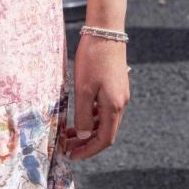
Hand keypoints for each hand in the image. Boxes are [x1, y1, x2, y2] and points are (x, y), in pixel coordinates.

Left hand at [63, 34, 129, 159]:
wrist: (105, 32)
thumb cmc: (92, 59)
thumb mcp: (83, 89)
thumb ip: (84, 115)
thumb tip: (85, 136)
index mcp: (114, 107)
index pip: (104, 139)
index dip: (89, 151)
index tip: (72, 156)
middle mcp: (120, 103)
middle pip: (106, 133)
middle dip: (87, 143)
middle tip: (67, 148)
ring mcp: (120, 95)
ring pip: (105, 121)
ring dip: (88, 130)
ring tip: (69, 134)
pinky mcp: (116, 86)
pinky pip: (105, 109)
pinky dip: (92, 117)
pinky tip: (79, 116)